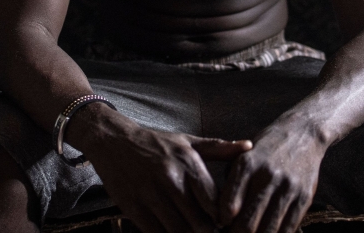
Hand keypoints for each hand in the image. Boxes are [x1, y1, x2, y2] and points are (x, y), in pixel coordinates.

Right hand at [85, 123, 251, 232]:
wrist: (114, 141)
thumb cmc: (156, 143)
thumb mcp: (188, 141)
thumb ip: (220, 148)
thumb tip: (249, 146)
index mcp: (188, 163)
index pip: (215, 203)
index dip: (223, 219)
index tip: (224, 223)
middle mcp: (171, 179)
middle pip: (199, 224)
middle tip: (210, 231)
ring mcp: (150, 195)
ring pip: (178, 232)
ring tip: (193, 231)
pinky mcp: (132, 208)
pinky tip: (172, 231)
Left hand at [219, 123, 326, 232]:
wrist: (303, 132)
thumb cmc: (267, 147)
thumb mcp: (243, 155)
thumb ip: (232, 181)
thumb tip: (221, 214)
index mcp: (247, 164)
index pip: (228, 205)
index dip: (222, 220)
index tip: (223, 222)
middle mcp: (267, 175)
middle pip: (247, 223)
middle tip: (235, 232)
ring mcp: (287, 187)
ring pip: (268, 230)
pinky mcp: (304, 197)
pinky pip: (289, 228)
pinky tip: (269, 232)